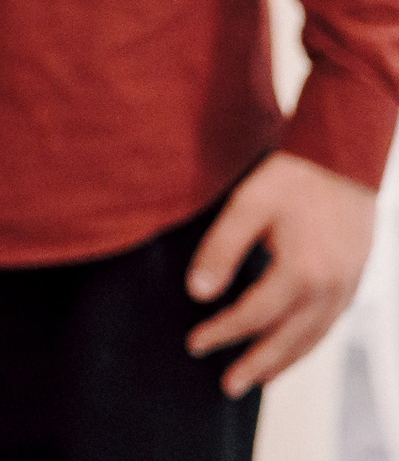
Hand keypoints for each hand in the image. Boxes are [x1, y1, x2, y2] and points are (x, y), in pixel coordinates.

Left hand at [187, 151, 376, 395]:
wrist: (344, 160)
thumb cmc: (291, 179)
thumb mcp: (246, 206)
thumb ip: (221, 249)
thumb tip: (198, 294)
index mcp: (301, 272)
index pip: (254, 315)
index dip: (223, 332)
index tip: (195, 345)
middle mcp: (329, 289)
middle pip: (288, 339)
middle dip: (255, 364)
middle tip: (227, 387)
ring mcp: (347, 288)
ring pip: (313, 338)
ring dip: (284, 362)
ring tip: (258, 380)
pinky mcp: (354, 282)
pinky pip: (330, 326)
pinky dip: (308, 344)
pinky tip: (292, 349)